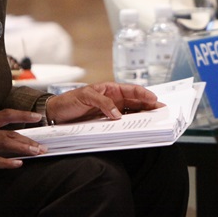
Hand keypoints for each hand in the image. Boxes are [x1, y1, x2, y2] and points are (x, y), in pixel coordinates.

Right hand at [0, 109, 46, 168]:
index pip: (7, 114)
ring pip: (7, 144)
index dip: (23, 114)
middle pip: (12, 132)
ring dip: (24, 148)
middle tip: (43, 146)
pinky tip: (18, 164)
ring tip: (37, 152)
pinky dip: (7, 163)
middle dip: (29, 139)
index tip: (37, 116)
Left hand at [46, 82, 163, 123]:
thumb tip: (117, 114)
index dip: (144, 94)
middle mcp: (114, 99)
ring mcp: (111, 111)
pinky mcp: (107, 121)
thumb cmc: (69, 100)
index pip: (132, 90)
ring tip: (154, 120)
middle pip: (136, 102)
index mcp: (111, 89)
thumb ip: (102, 103)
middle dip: (149, 105)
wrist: (56, 113)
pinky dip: (131, 124)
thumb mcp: (85, 96)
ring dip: (143, 115)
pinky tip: (137, 127)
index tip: (154, 99)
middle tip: (161, 111)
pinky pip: (122, 122)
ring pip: (132, 112)